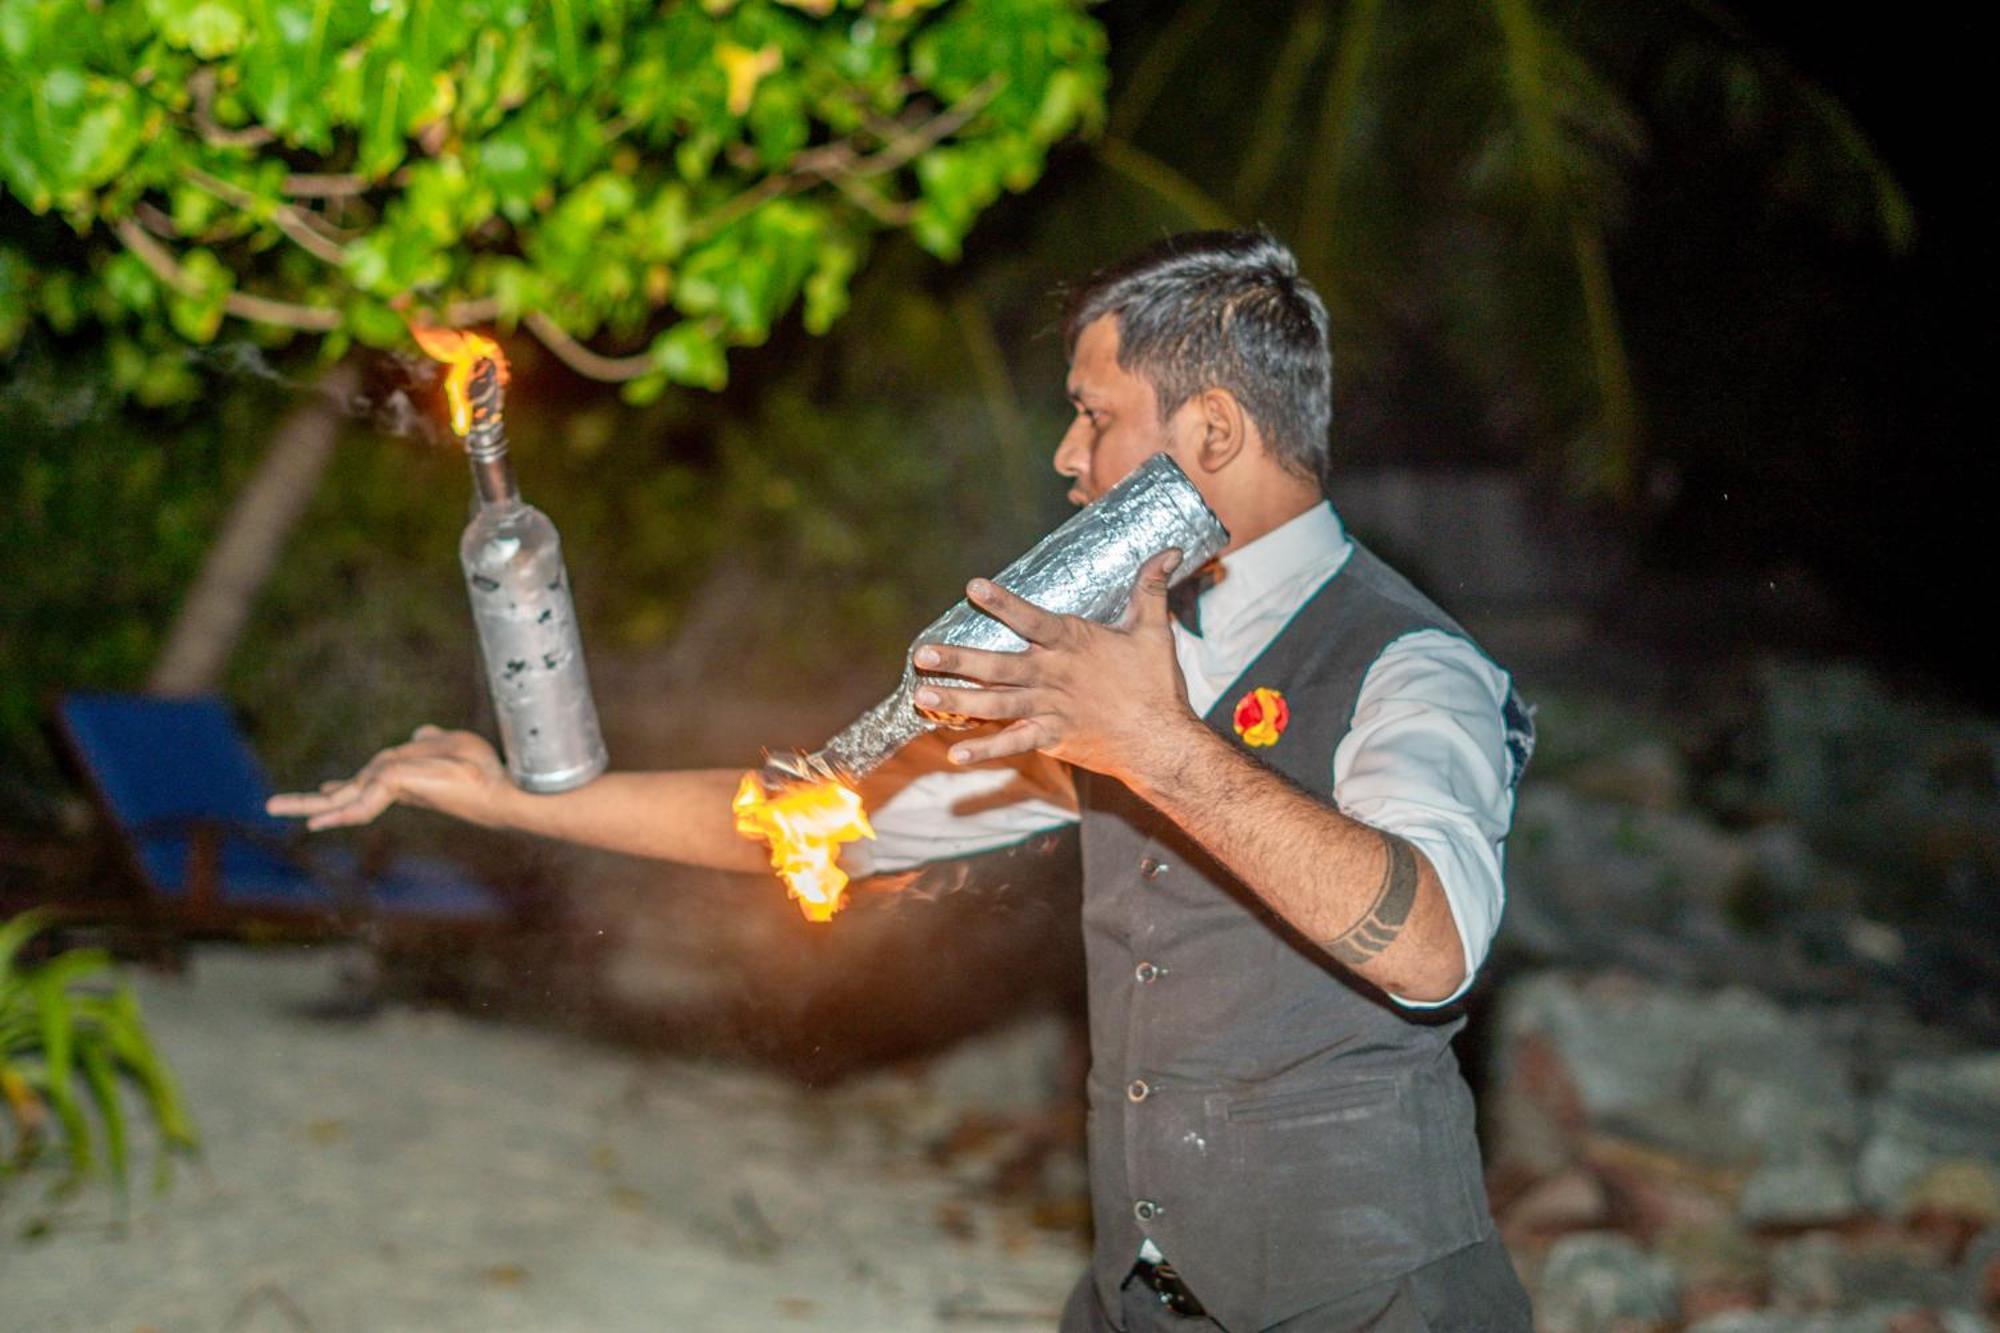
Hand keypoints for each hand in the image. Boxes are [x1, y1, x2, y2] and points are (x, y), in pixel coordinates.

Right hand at [266, 726, 510, 830]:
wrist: (499, 786)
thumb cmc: (483, 767)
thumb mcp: (450, 744)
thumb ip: (429, 742)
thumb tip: (420, 732)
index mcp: (400, 777)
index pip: (363, 784)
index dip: (340, 790)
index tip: (321, 792)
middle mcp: (391, 785)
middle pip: (344, 794)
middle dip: (309, 802)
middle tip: (272, 807)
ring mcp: (391, 787)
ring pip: (344, 799)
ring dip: (308, 805)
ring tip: (272, 808)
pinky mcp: (396, 787)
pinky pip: (359, 802)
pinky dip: (336, 811)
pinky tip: (315, 822)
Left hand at [910, 549, 1200, 781]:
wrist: (1162, 742)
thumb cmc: (1156, 685)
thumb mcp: (1153, 630)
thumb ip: (1151, 588)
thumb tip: (1171, 550)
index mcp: (1073, 644)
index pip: (1031, 618)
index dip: (1002, 603)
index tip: (972, 587)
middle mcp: (1053, 675)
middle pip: (998, 666)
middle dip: (958, 659)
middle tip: (922, 654)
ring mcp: (1049, 709)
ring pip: (995, 705)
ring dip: (957, 700)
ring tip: (920, 695)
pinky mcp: (1052, 738)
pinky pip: (1013, 745)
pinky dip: (985, 751)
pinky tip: (955, 754)